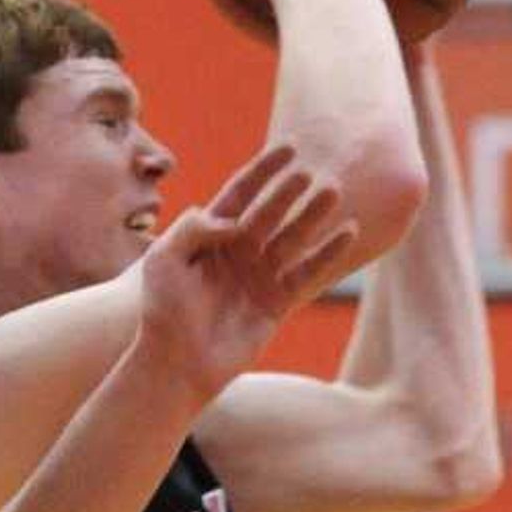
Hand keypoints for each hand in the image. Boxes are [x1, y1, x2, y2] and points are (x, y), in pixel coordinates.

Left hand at [136, 142, 359, 399]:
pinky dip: (328, 253)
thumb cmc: (163, 312)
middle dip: (289, 192)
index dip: (263, 171)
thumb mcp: (164, 260)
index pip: (240, 193)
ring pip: (292, 237)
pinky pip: (308, 272)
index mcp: (208, 236)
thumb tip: (231, 218)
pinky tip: (348, 232)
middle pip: (269, 212)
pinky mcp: (277, 301)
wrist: (177, 363)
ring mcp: (259, 275)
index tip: (287, 148)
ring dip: (313, 215)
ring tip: (333, 193)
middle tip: (309, 173)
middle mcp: (238, 251)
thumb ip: (192, 229)